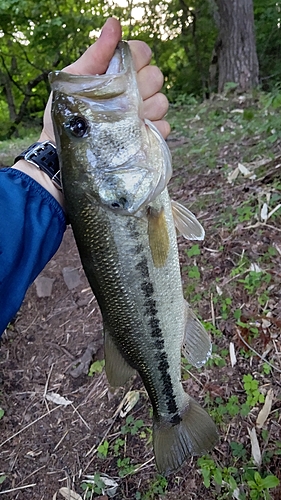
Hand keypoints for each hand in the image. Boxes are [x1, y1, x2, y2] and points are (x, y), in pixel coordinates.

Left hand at [40, 18, 169, 143]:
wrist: (62, 148)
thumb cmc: (68, 111)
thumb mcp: (75, 79)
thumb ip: (96, 53)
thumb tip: (113, 23)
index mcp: (120, 70)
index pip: (143, 52)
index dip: (136, 57)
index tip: (119, 70)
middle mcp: (136, 90)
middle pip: (156, 76)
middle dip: (139, 86)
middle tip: (118, 99)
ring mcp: (145, 113)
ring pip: (162, 102)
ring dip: (145, 111)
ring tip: (122, 121)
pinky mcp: (148, 136)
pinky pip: (163, 127)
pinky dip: (151, 130)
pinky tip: (133, 134)